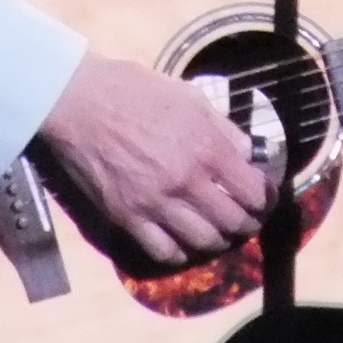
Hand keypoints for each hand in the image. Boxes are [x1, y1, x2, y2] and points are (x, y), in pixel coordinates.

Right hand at [37, 53, 273, 266]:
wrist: (78, 102)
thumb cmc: (134, 90)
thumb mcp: (188, 96)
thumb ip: (222, 127)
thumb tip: (247, 153)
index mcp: (205, 146)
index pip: (252, 190)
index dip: (263, 198)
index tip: (261, 197)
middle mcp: (186, 181)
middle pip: (232, 221)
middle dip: (246, 223)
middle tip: (245, 219)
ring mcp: (156, 203)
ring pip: (203, 241)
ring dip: (217, 241)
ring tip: (217, 233)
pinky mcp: (127, 218)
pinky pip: (163, 251)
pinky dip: (180, 252)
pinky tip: (182, 243)